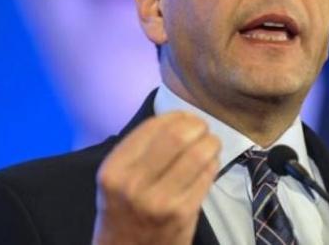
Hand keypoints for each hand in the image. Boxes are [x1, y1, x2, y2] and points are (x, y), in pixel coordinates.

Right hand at [92, 112, 220, 244]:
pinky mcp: (184, 213)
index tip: (184, 116)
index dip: (175, 116)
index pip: (152, 127)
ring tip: (210, 142)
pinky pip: (207, 175)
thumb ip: (138, 149)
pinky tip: (210, 162)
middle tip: (201, 127)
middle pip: (178, 136)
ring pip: (198, 154)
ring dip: (210, 142)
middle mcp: (134, 184)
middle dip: (196, 125)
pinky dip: (213, 162)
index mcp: (115, 169)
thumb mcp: (116, 178)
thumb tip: (176, 119)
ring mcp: (161, 200)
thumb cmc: (122, 211)